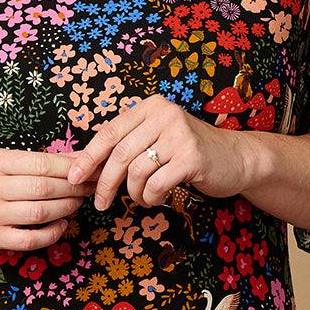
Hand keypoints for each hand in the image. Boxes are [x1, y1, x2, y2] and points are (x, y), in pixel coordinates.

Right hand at [0, 148, 99, 252]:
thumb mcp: (5, 164)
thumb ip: (40, 161)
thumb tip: (80, 158)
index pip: (40, 163)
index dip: (69, 168)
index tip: (88, 170)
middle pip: (42, 188)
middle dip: (72, 188)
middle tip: (87, 187)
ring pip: (38, 213)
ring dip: (65, 208)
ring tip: (76, 203)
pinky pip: (30, 239)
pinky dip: (52, 233)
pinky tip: (62, 224)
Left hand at [67, 97, 267, 210]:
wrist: (237, 158)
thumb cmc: (189, 152)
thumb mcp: (157, 139)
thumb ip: (126, 145)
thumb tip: (81, 164)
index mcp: (151, 107)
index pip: (109, 132)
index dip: (88, 157)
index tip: (73, 177)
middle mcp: (165, 115)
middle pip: (119, 153)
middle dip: (105, 182)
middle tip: (99, 202)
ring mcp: (180, 135)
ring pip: (136, 171)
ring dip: (132, 193)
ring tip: (140, 199)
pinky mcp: (192, 158)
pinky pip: (155, 184)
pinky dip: (149, 198)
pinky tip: (154, 199)